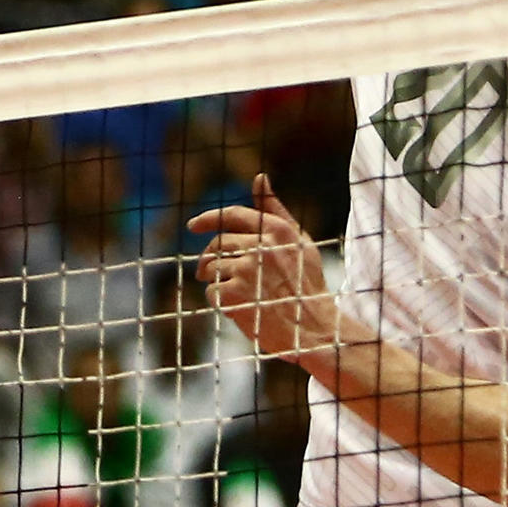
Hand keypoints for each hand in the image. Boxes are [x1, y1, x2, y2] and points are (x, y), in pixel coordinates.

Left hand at [188, 173, 338, 362]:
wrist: (315, 330)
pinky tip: (241, 310)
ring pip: (213, 268)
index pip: (233, 215)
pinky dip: (221, 302)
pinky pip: (213, 291)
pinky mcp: (235, 292)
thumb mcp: (299, 241)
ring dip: (218, 282)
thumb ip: (276, 210)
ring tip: (239, 296)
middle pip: (218, 243)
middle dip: (209, 259)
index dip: (209, 218)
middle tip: (207, 273)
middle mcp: (260, 245)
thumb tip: (259, 177)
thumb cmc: (308, 286)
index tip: (192, 225)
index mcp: (277, 230)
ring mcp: (246, 268)